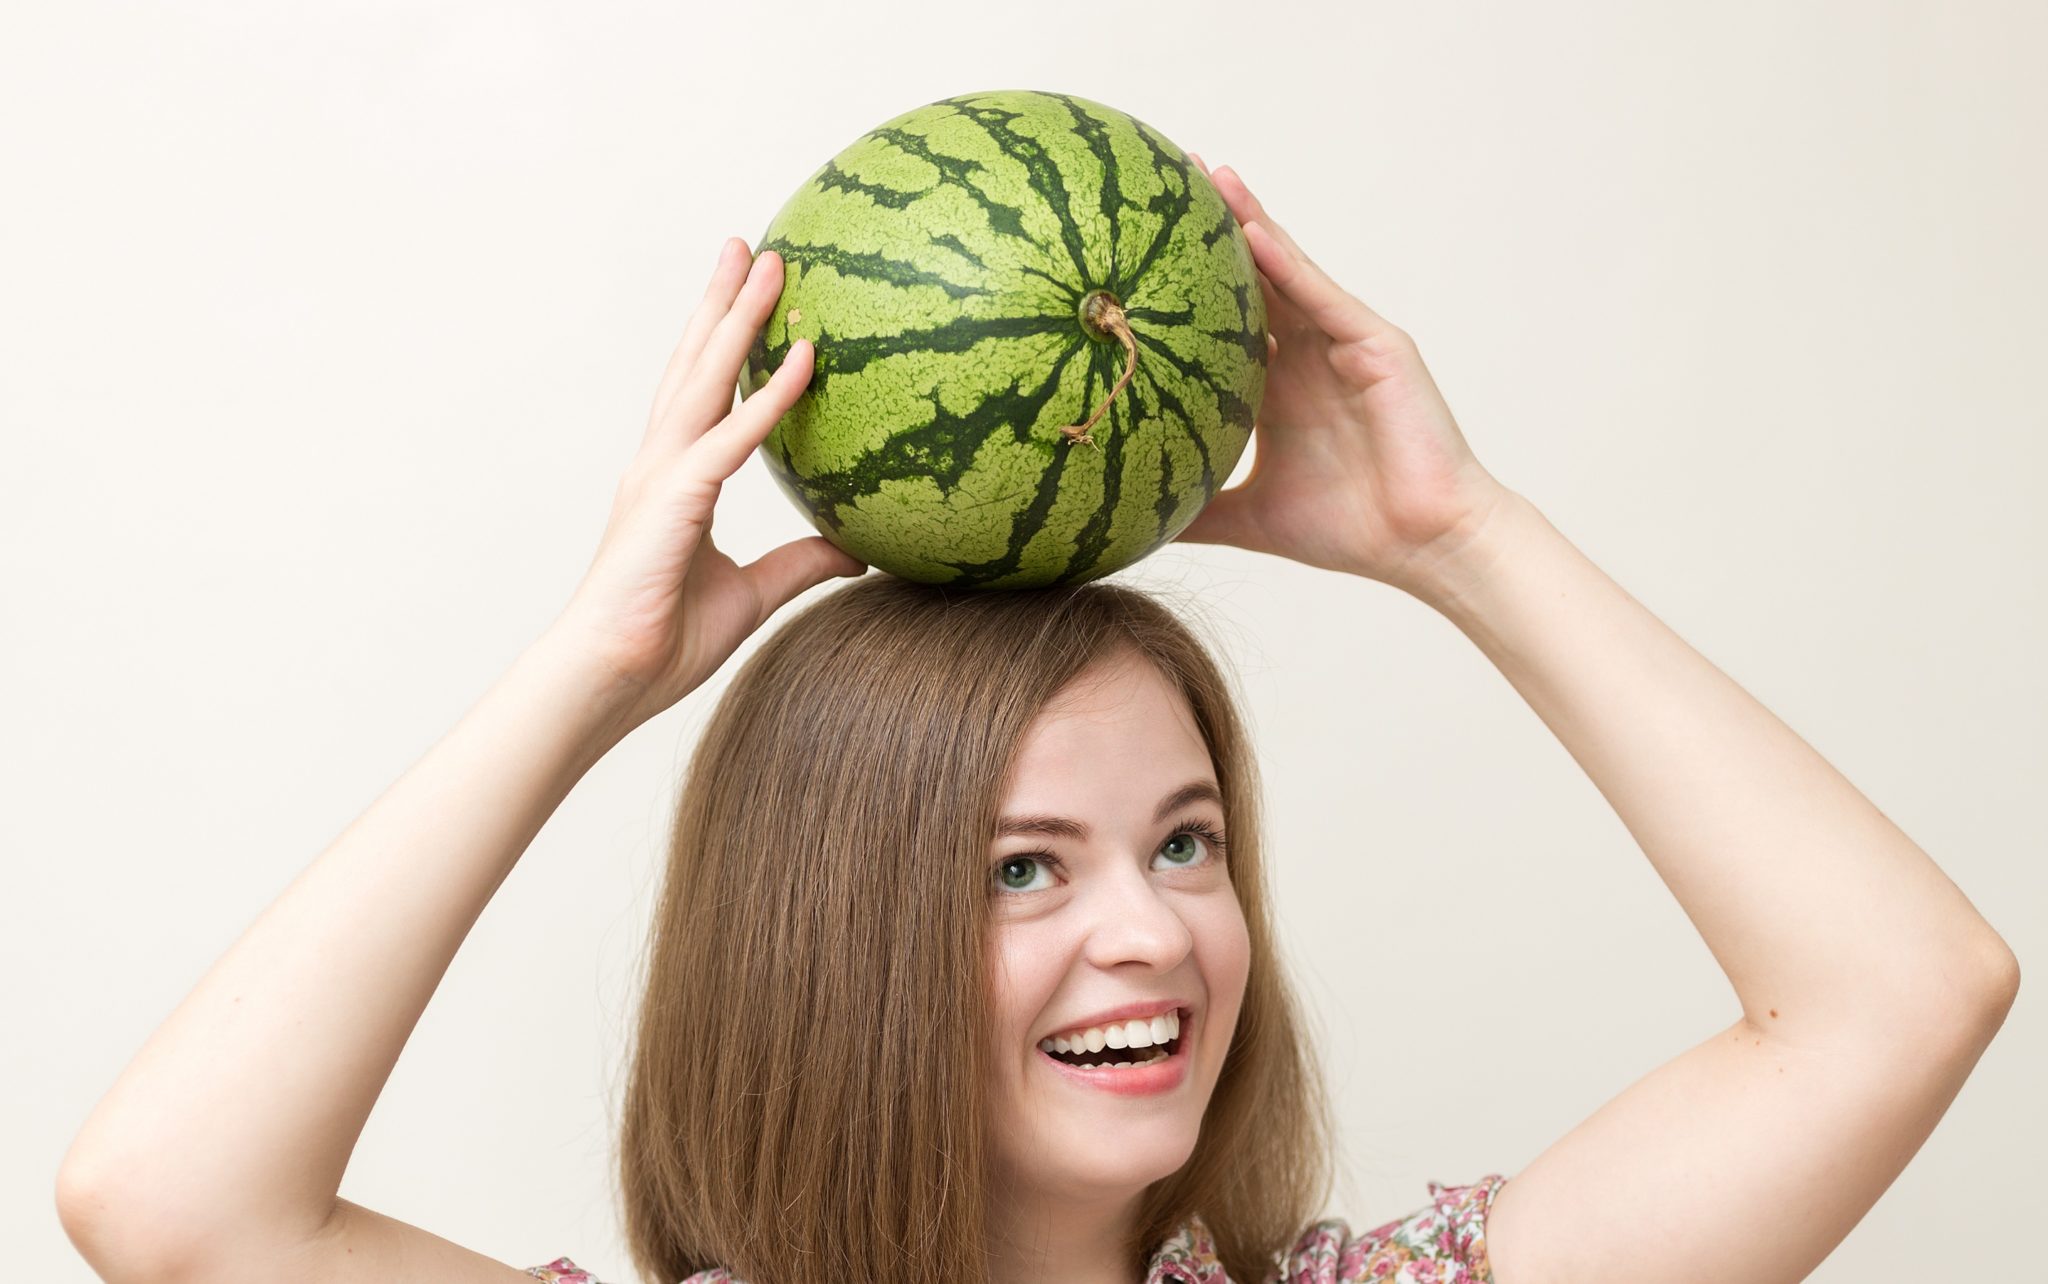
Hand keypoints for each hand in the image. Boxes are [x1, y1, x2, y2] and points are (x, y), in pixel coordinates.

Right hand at [545, 239, 864, 726]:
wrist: (611, 680)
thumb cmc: (664, 643)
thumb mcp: (753, 595)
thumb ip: (798, 565)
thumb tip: (853, 550)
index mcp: (673, 482)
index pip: (702, 396)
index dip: (726, 345)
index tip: (753, 300)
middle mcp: (662, 465)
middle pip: (694, 364)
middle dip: (724, 302)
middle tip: (751, 246)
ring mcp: (662, 475)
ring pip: (705, 378)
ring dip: (738, 316)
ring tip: (767, 260)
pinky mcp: (675, 499)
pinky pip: (733, 437)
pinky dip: (769, 395)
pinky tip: (803, 356)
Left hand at [1174, 155, 1517, 596]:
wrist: (1424, 546)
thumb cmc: (1351, 530)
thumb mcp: (1250, 516)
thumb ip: (1196, 513)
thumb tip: (1130, 530)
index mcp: (1278, 385)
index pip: (1224, 321)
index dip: (1185, 284)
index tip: (1133, 249)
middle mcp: (1307, 354)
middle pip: (1252, 277)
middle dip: (1214, 229)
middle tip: (1165, 176)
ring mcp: (1343, 343)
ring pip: (1287, 271)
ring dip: (1249, 222)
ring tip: (1207, 176)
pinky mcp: (1377, 345)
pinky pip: (1323, 297)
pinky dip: (1289, 265)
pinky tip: (1253, 232)